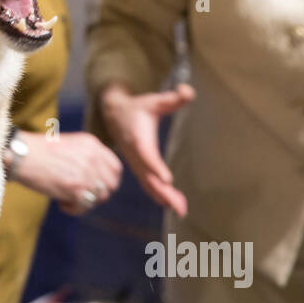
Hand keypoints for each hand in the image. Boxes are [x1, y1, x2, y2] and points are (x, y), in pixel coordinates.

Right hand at [10, 130, 122, 214]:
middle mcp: (93, 157)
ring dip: (85, 202)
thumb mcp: (69, 145)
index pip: (116, 168)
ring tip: (67, 199)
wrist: (21, 155)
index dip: (108, 181)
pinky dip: (74, 209)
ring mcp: (86, 173)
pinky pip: (86, 207)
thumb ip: (86, 157)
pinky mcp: (76, 188)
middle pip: (110, 185)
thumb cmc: (39, 151)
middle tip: (80, 195)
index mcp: (92, 144)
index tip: (96, 186)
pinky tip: (61, 204)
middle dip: (98, 194)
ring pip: (100, 198)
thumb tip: (97, 180)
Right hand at [97, 82, 195, 216]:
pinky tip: (173, 205)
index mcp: (138, 139)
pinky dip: (160, 195)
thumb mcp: (154, 100)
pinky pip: (148, 185)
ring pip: (148, 184)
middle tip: (180, 207)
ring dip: (164, 198)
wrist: (115, 115)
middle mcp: (136, 155)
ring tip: (181, 210)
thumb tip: (188, 92)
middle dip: (163, 192)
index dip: (156, 167)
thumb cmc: (138, 107)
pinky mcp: (139, 169)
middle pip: (148, 177)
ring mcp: (136, 164)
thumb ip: (172, 98)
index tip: (166, 180)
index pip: (147, 155)